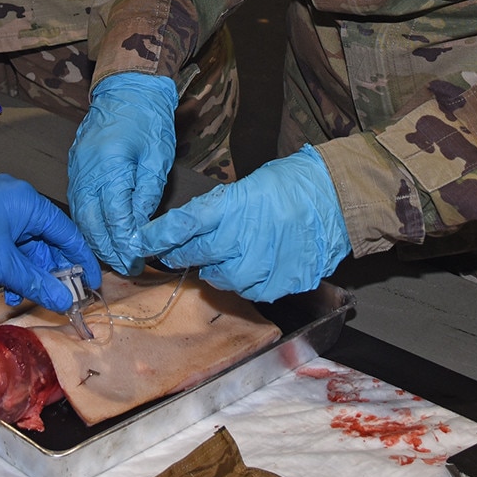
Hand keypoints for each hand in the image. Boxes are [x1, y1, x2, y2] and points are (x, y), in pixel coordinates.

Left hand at [0, 174, 101, 312]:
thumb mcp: (6, 265)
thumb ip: (37, 283)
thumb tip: (63, 302)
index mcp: (28, 202)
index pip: (67, 232)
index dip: (82, 260)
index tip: (92, 282)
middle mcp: (16, 200)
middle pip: (46, 240)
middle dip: (52, 272)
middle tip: (60, 296)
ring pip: (26, 245)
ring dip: (30, 273)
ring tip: (25, 296)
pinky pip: (9, 244)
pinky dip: (13, 266)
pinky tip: (9, 288)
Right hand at [67, 73, 177, 271]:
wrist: (127, 87)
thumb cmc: (149, 119)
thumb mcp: (157, 158)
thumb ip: (147, 194)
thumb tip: (140, 227)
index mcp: (110, 166)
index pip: (115, 216)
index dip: (125, 242)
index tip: (137, 260)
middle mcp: (86, 170)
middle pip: (91, 221)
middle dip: (108, 248)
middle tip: (126, 267)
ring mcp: (76, 168)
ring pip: (80, 214)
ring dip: (95, 239)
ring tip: (114, 257)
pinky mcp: (74, 166)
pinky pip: (77, 202)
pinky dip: (87, 222)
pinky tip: (99, 234)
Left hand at [136, 145, 349, 300]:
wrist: (336, 201)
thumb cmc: (292, 185)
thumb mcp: (248, 186)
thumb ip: (219, 209)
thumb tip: (192, 226)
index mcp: (228, 208)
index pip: (180, 226)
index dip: (156, 237)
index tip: (140, 243)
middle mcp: (237, 240)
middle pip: (194, 256)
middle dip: (182, 255)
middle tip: (180, 252)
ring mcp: (257, 267)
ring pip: (218, 279)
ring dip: (217, 269)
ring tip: (231, 255)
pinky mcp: (275, 286)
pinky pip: (248, 291)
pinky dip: (246, 281)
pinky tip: (257, 265)